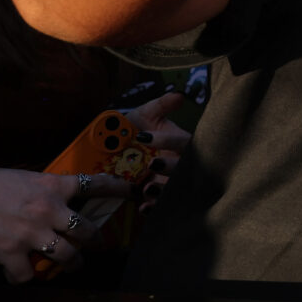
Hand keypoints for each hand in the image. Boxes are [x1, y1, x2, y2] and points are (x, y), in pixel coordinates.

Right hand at [0, 167, 130, 282]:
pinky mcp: (10, 253)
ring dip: (71, 262)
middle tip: (95, 242)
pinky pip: (27, 274)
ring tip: (72, 264)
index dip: (118, 188)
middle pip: (86, 229)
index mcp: (52, 186)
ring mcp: (31, 233)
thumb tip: (58, 197)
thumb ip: (44, 189)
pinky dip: (24, 276)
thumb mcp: (23, 178)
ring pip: (67, 255)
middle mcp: (48, 210)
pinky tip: (21, 272)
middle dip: (94, 239)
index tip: (132, 191)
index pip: (95, 184)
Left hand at [124, 91, 192, 211]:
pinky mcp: (157, 197)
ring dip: (163, 190)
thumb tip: (180, 94)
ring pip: (174, 188)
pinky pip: (161, 205)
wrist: (117, 151)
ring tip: (147, 187)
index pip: (183, 142)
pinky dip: (153, 207)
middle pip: (184, 168)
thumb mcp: (147, 114)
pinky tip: (143, 206)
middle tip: (152, 163)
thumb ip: (162, 105)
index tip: (144, 137)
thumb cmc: (137, 129)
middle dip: (170, 167)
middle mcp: (179, 163)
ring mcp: (169, 181)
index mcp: (180, 144)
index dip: (167, 140)